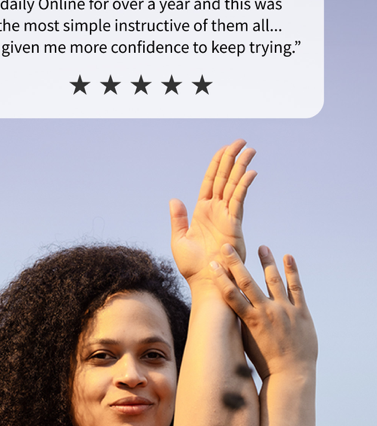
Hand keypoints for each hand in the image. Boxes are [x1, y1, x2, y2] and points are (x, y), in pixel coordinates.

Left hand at [170, 139, 256, 285]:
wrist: (205, 283)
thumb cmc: (192, 268)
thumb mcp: (179, 240)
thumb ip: (178, 219)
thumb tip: (175, 199)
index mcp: (202, 212)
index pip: (210, 181)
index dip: (217, 164)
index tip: (225, 149)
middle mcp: (216, 211)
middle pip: (224, 178)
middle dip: (232, 159)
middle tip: (242, 141)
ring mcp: (226, 217)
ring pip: (234, 186)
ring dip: (241, 167)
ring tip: (250, 150)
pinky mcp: (234, 225)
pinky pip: (238, 201)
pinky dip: (244, 186)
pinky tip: (250, 173)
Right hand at [211, 245, 317, 379]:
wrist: (291, 374)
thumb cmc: (266, 363)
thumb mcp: (249, 343)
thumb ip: (243, 323)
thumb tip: (233, 309)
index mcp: (251, 321)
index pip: (231, 295)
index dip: (220, 278)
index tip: (212, 264)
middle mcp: (267, 312)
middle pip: (248, 283)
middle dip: (236, 263)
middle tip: (227, 247)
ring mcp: (285, 311)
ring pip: (273, 280)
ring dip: (266, 262)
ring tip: (261, 247)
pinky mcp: (301, 312)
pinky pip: (296, 288)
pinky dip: (292, 272)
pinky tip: (288, 257)